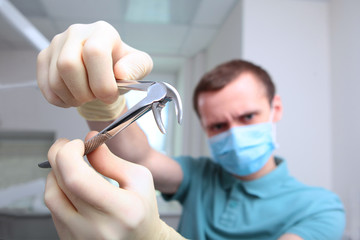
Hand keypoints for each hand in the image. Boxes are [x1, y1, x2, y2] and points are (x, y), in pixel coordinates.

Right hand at [37, 21, 152, 107]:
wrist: (105, 72)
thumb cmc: (121, 68)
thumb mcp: (139, 66)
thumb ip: (136, 68)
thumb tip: (121, 72)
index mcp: (102, 32)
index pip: (94, 53)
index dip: (101, 82)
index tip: (109, 95)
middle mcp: (77, 33)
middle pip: (68, 65)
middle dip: (84, 92)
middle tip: (96, 97)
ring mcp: (57, 44)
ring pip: (55, 79)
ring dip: (73, 98)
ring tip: (86, 97)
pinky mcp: (45, 57)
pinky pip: (45, 85)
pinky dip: (60, 100)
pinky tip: (73, 97)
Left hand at [44, 132, 162, 239]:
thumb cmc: (142, 210)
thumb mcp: (139, 179)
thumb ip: (111, 160)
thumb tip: (89, 139)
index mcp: (123, 210)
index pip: (78, 179)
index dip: (69, 154)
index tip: (77, 144)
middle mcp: (98, 229)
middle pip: (60, 185)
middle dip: (58, 156)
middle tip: (66, 146)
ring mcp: (81, 238)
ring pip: (51, 197)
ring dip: (55, 174)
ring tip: (70, 167)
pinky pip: (53, 210)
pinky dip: (59, 191)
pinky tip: (72, 187)